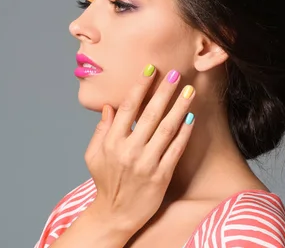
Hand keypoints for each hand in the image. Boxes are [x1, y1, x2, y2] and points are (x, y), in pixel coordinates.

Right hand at [84, 64, 195, 233]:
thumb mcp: (93, 155)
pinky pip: (175, 150)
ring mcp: (146, 164)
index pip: (128, 108)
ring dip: (179, 108)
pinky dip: (183, 133)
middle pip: (150, 114)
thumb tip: (109, 107)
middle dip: (164, 91)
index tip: (150, 69)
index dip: (140, 87)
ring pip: (166, 129)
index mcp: (112, 142)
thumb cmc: (105, 182)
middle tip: (176, 73)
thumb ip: (101, 130)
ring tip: (189, 91)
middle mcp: (129, 151)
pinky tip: (190, 119)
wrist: (116, 214)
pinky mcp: (161, 176)